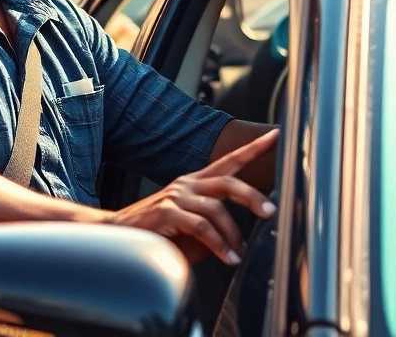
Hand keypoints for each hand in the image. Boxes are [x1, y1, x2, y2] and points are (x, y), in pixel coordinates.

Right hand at [103, 129, 278, 264]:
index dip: (253, 149)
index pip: (228, 161)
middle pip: (228, 181)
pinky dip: (219, 245)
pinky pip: (202, 227)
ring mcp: (175, 196)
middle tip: (270, 212)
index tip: (276, 137)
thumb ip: (214, 226)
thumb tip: (241, 240)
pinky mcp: (167, 213)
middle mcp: (186, 184)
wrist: (119, 237)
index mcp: (195, 182)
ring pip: (216, 208)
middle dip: (252, 196)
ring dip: (233, 234)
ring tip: (238, 253)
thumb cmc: (159, 234)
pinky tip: (227, 258)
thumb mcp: (192, 227)